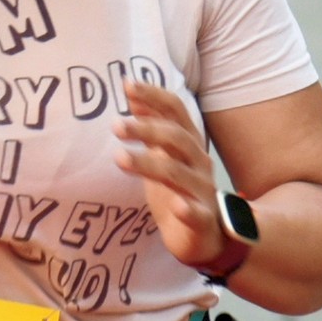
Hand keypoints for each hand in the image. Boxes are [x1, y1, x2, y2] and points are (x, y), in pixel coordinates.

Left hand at [114, 79, 234, 269]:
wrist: (205, 236)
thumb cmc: (180, 190)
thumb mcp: (163, 154)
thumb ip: (152, 125)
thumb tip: (134, 95)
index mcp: (188, 143)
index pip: (176, 111)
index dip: (155, 96)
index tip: (127, 85)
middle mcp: (198, 162)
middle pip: (177, 138)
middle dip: (147, 128)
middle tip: (116, 125)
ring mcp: (202, 191)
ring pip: (178, 173)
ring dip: (149, 163)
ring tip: (119, 158)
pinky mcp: (202, 221)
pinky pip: (197, 214)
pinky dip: (187, 210)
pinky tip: (176, 207)